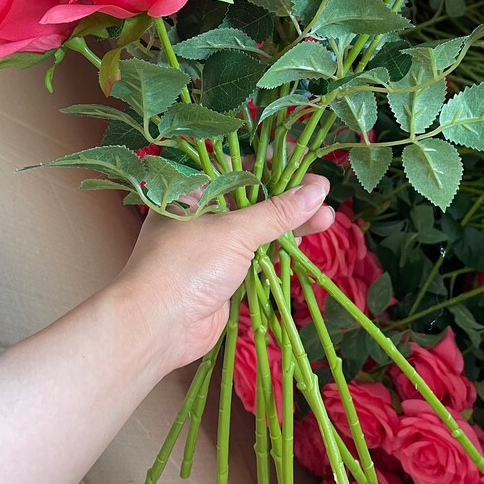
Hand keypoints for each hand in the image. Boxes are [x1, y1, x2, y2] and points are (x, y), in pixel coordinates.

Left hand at [112, 173, 333, 373]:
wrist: (156, 326)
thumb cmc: (185, 265)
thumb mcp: (234, 231)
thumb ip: (277, 212)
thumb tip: (317, 190)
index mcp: (192, 190)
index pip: (238, 164)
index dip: (272, 161)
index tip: (303, 158)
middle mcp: (201, 212)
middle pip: (252, 196)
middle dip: (288, 195)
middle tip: (323, 190)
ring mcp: (212, 244)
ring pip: (258, 226)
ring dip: (291, 222)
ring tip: (327, 215)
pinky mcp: (224, 273)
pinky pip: (257, 253)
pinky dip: (281, 247)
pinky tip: (307, 238)